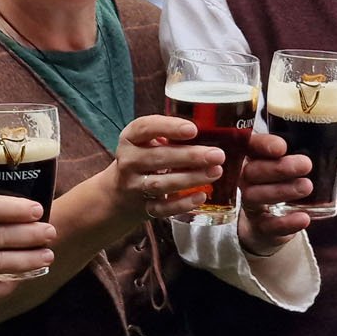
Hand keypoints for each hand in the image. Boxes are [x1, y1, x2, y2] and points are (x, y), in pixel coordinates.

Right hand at [111, 115, 226, 222]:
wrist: (119, 193)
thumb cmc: (144, 158)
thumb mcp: (147, 141)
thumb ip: (170, 134)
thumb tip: (212, 130)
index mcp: (130, 139)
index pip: (144, 128)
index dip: (168, 127)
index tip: (193, 129)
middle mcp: (129, 161)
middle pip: (158, 158)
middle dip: (189, 156)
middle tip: (217, 155)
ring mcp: (134, 186)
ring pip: (161, 184)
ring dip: (190, 178)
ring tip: (216, 172)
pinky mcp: (143, 208)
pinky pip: (162, 208)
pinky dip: (182, 204)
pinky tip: (201, 196)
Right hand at [238, 131, 311, 255]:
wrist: (272, 222)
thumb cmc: (286, 183)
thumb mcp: (299, 168)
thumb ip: (319, 158)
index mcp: (256, 158)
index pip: (251, 145)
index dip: (263, 144)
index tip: (282, 146)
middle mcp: (248, 179)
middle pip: (253, 170)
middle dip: (279, 167)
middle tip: (306, 165)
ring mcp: (251, 203)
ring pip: (256, 196)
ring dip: (282, 191)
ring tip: (307, 187)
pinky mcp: (260, 226)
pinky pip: (268, 225)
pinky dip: (286, 222)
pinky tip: (304, 218)